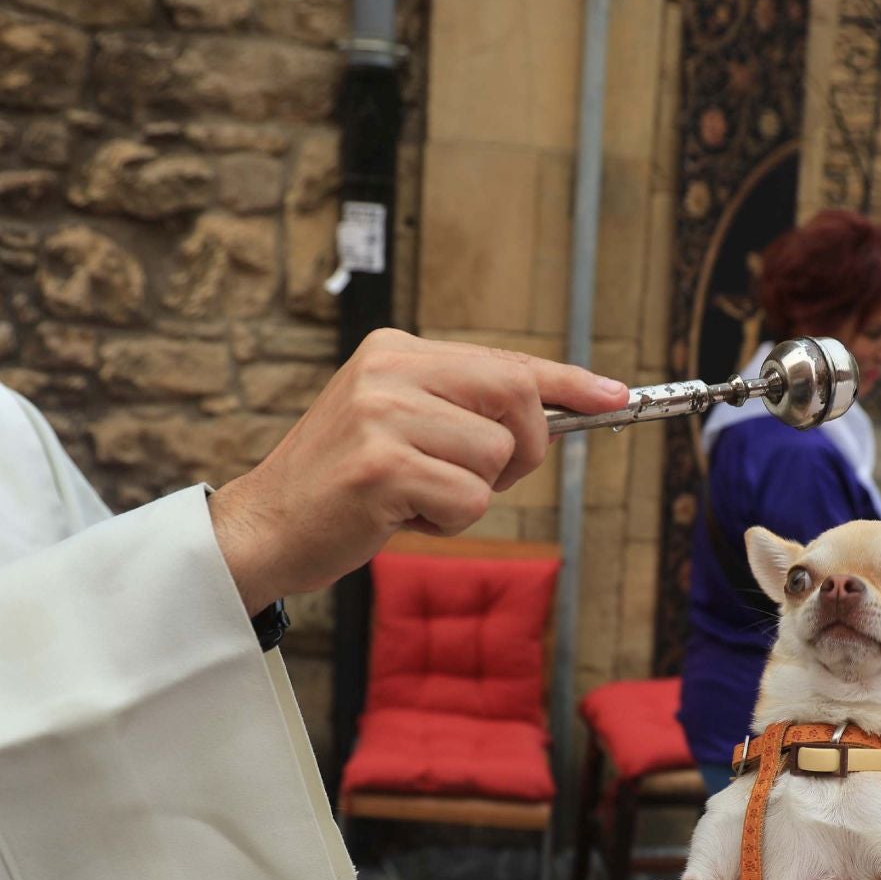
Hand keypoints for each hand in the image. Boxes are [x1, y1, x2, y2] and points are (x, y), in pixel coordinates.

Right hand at [209, 329, 627, 607]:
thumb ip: (462, 410)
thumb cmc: (342, 487)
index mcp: (394, 350)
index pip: (504, 359)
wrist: (264, 529)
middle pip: (516, 395)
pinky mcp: (382, 466)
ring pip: (496, 457)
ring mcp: (383, 415)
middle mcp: (389, 370)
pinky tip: (399, 518)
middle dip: (522, 449)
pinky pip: (471, 500)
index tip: (617, 396)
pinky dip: (449, 523)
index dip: (569, 380)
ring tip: (413, 498)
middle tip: (477, 477)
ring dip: (471, 496)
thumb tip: (558, 410)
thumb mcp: (399, 426)